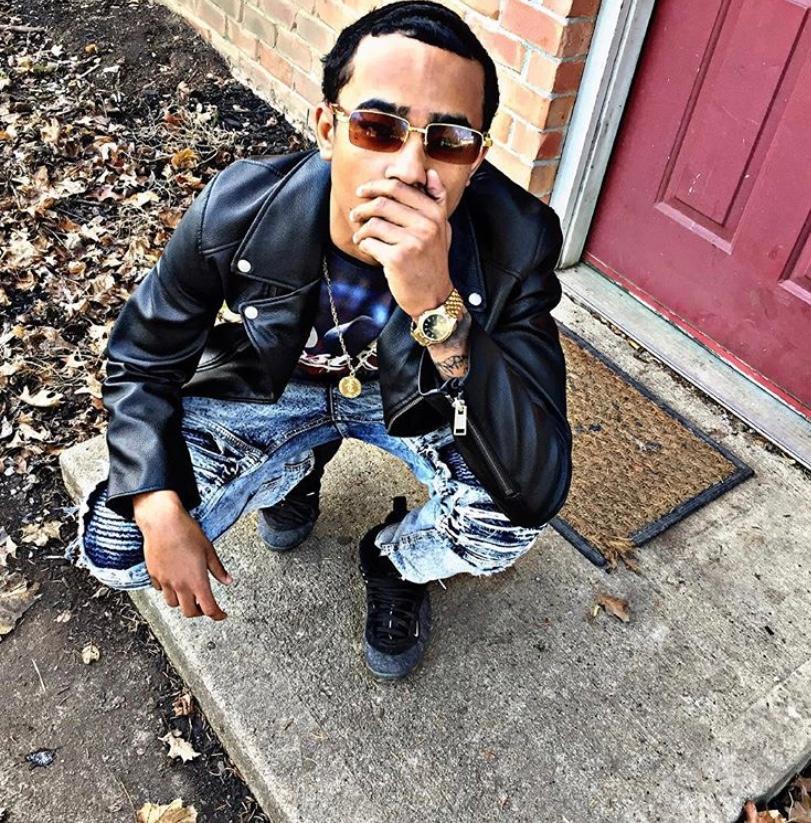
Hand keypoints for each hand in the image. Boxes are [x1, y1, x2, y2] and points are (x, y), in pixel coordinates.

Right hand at [136, 498, 231, 619]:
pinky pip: (161, 590)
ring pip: (173, 603)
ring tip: (189, 592)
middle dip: (199, 611)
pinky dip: (169, 590)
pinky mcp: (154, 575)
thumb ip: (218, 569)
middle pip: (189, 612)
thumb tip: (228, 580)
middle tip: (205, 605)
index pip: (209, 608)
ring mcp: (165, 581)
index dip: (217, 615)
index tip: (221, 615)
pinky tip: (174, 580)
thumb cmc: (187, 533)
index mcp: (197, 580)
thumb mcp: (209, 550)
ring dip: (183, 602)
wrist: (163, 522)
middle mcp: (180, 585)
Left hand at [349, 169, 453, 318]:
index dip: (376, 186)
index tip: (363, 192)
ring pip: (373, 223)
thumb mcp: (443, 229)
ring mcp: (412, 242)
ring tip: (360, 235)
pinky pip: (370, 242)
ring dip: (361, 228)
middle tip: (355, 214)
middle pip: (382, 203)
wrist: (433, 296)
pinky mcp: (397, 259)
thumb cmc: (433, 261)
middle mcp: (426, 225)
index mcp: (435, 213)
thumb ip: (438, 201)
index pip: (399, 187)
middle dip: (363, 207)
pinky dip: (364, 244)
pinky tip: (366, 248)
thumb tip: (432, 173)